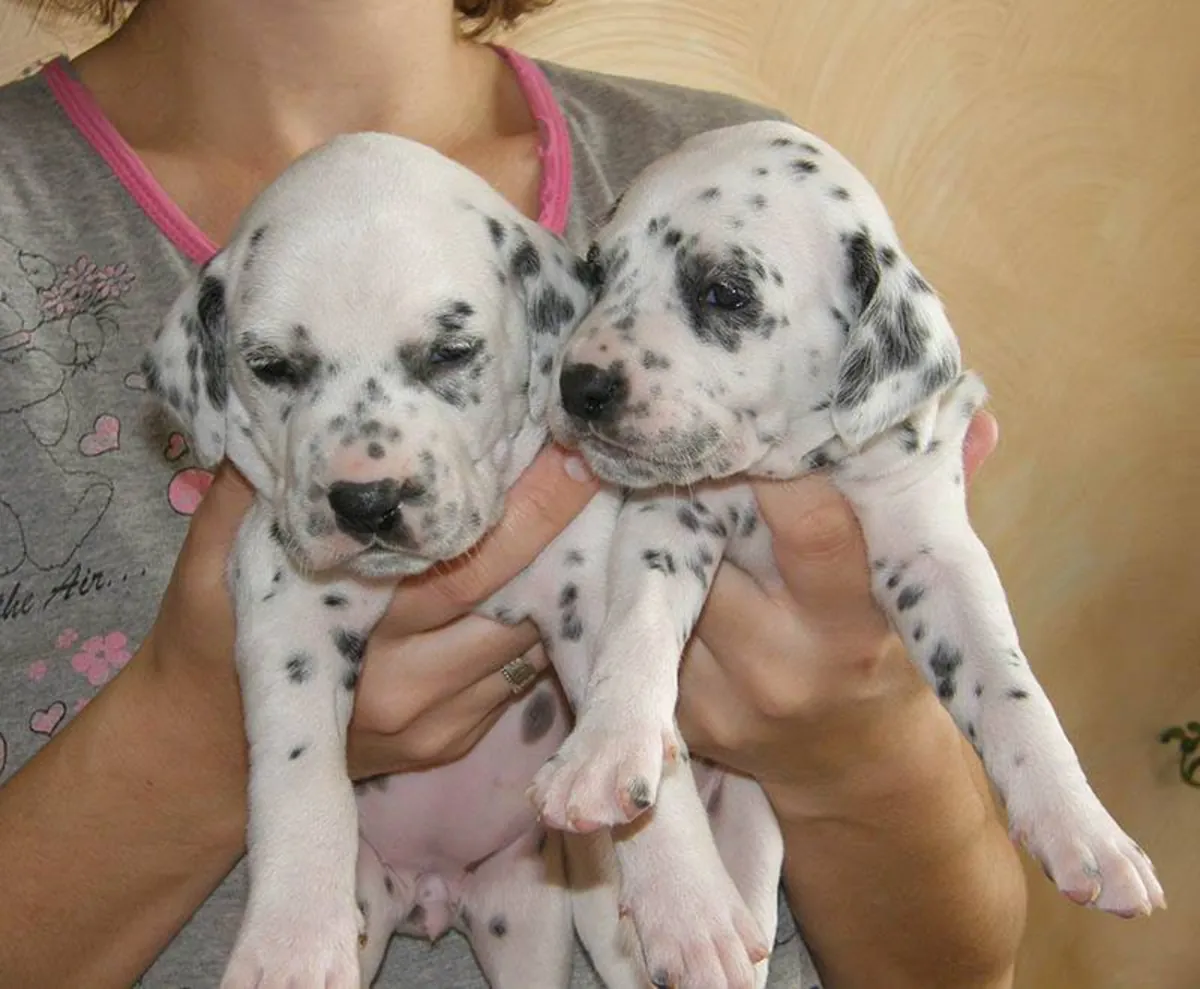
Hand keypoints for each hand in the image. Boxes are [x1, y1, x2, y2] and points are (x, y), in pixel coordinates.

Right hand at [144, 445, 598, 791]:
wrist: (208, 746)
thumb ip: (256, 491)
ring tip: (580, 517)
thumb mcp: (213, 557)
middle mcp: (403, 683)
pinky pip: (515, 676)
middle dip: (563, 537)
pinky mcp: (450, 742)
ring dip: (556, 584)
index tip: (568, 454)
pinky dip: (533, 627)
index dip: (527, 512)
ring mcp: (433, 722)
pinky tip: (540, 583)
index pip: (463, 564)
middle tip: (597, 472)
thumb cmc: (213, 634)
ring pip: (527, 642)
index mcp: (346, 628)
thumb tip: (308, 413)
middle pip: (513, 603)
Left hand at [675, 412, 999, 813]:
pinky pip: (641, 628)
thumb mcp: (918, 591)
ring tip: (658, 483)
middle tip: (683, 436)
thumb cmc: (887, 656)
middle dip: (695, 486)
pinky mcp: (681, 715)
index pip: (814, 531)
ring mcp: (722, 698)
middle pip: (710, 549)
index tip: (758, 413)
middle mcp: (783, 666)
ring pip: (662, 584)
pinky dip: (641, 583)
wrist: (853, 773)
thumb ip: (934, 505)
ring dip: (652, 528)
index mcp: (852, 627)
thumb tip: (976, 423)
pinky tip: (645, 551)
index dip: (779, 463)